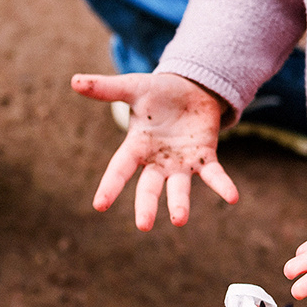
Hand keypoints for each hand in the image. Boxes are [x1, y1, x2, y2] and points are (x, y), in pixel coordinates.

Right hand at [71, 71, 234, 227]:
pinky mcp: (205, 158)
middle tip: (143, 226)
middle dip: (146, 205)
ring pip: (179, 188)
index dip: (110, 186)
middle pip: (149, 187)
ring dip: (179, 204)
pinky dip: (222, 186)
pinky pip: (214, 175)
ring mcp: (181, 162)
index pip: (120, 169)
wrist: (191, 88)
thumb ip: (106, 89)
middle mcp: (158, 161)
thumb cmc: (158, 93)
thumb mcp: (132, 88)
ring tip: (179, 220)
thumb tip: (74, 81)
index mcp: (137, 147)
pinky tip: (232, 197)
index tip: (99, 205)